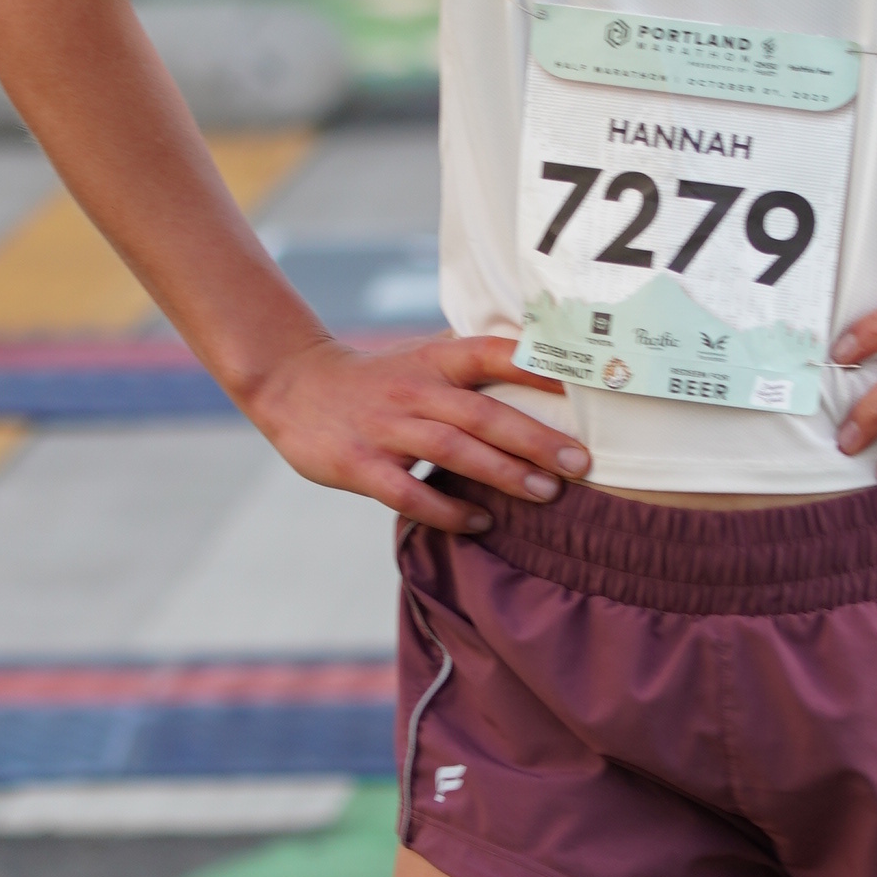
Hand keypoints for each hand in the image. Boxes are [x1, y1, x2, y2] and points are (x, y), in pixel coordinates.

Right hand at [247, 327, 588, 524]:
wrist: (293, 385)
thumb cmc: (376, 379)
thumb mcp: (421, 357)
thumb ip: (471, 365)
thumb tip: (544, 366)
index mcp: (433, 360)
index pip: (492, 353)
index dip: (537, 365)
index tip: (583, 385)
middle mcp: (413, 391)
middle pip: (482, 413)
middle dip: (536, 439)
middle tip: (581, 463)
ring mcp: (384, 429)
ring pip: (452, 450)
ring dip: (502, 473)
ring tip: (547, 494)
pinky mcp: (358, 465)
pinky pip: (409, 492)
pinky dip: (448, 510)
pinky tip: (481, 523)